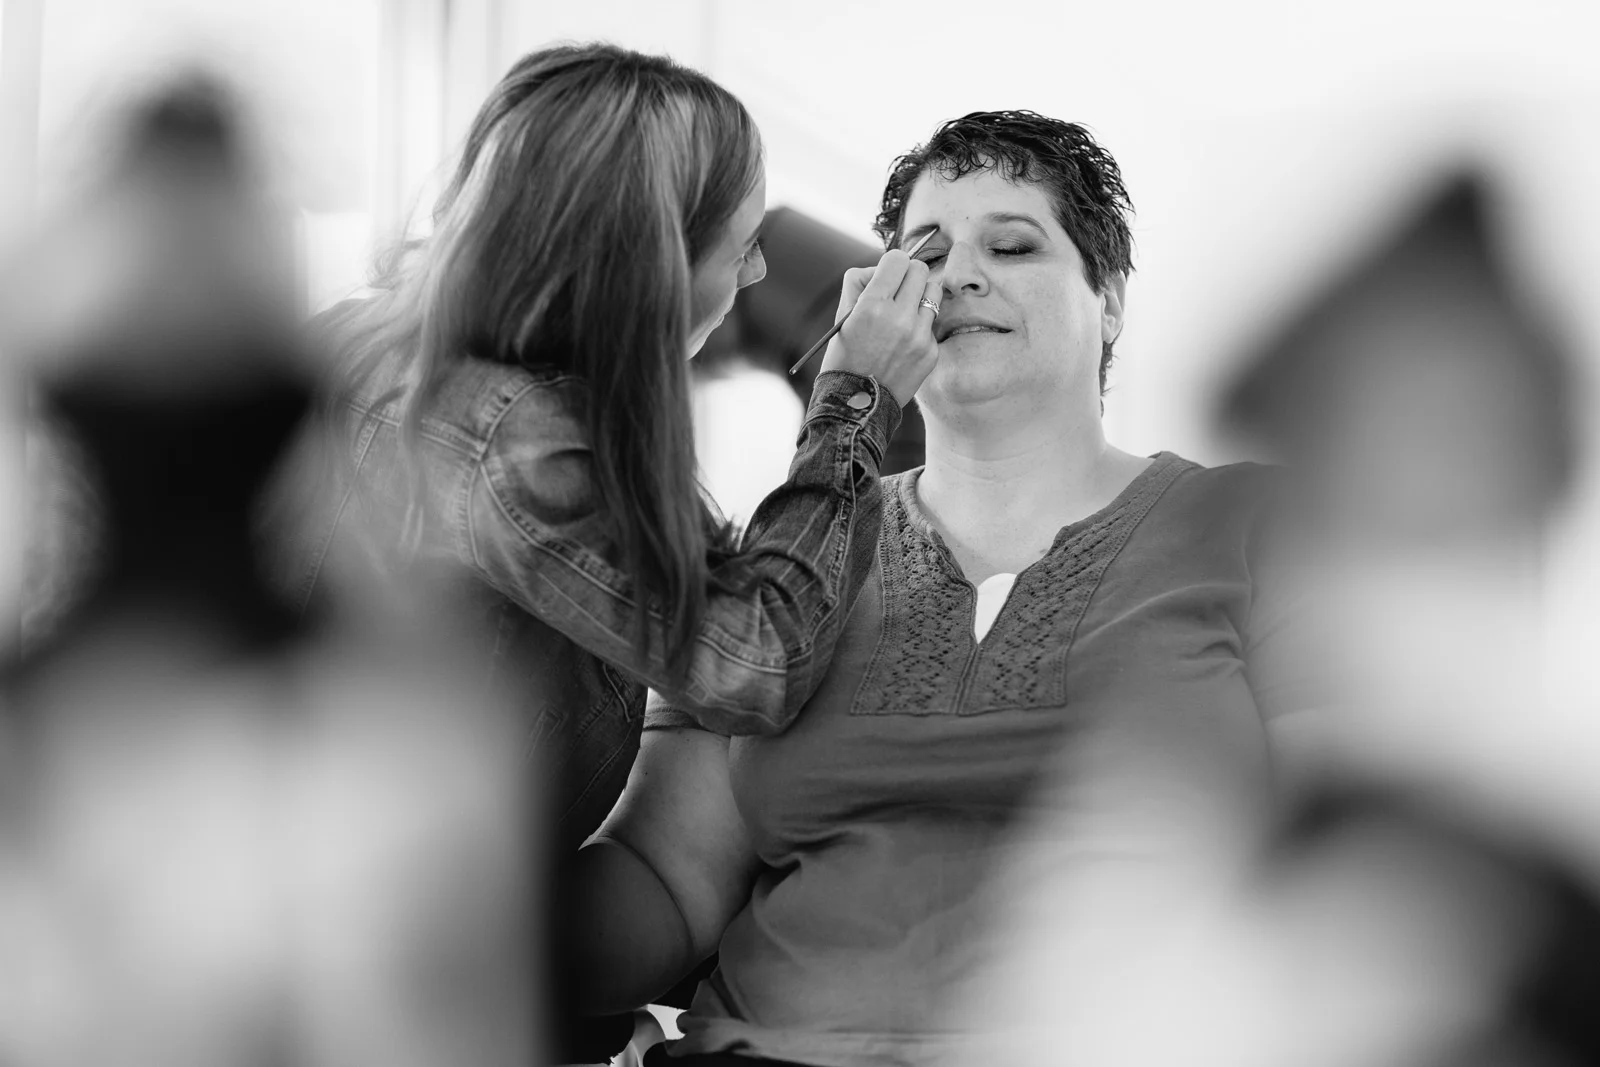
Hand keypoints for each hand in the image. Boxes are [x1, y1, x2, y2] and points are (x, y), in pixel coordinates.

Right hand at [819, 248, 940, 407]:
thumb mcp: (843, 314)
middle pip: (920, 269)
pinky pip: (933, 323)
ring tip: (904, 313)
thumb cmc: (845, 354)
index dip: (891, 264)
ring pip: (933, 292)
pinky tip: (904, 343)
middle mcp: (899, 319)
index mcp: (872, 306)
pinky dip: (920, 327)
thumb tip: (886, 267)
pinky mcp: (931, 353)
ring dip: (919, 296)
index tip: (887, 276)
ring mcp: (919, 337)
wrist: (856, 404)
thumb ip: (862, 281)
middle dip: (907, 275)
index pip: (897, 258)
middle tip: (897, 291)